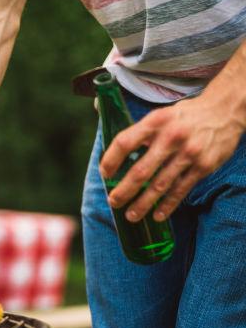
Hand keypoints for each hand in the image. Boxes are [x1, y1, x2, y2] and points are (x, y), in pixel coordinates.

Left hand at [100, 94, 244, 221]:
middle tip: (113, 202)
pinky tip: (157, 215)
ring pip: (160, 185)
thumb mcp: (160, 115)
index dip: (111, 160)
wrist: (224, 112)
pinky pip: (181, 189)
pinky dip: (168, 205)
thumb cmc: (183, 117)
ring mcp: (189, 153)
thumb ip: (138, 132)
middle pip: (141, 171)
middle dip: (124, 190)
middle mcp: (171, 137)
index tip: (104, 174)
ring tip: (131, 216)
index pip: (125, 142)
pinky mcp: (203, 166)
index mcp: (155, 122)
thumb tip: (109, 142)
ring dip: (143, 203)